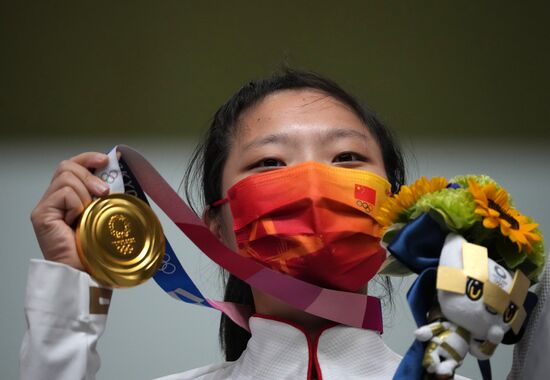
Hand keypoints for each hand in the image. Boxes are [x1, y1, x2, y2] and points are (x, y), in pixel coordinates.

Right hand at [30, 152, 109, 269]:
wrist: (86, 274)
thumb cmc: (97, 250)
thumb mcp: (106, 214)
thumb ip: (107, 196)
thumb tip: (119, 173)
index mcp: (69, 199)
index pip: (72, 166)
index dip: (88, 158)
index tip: (107, 159)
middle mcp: (55, 201)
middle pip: (67, 166)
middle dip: (89, 174)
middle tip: (104, 192)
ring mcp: (47, 207)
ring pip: (66, 177)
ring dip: (85, 191)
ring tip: (91, 211)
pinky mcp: (42, 214)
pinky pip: (63, 193)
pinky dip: (77, 203)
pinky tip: (78, 220)